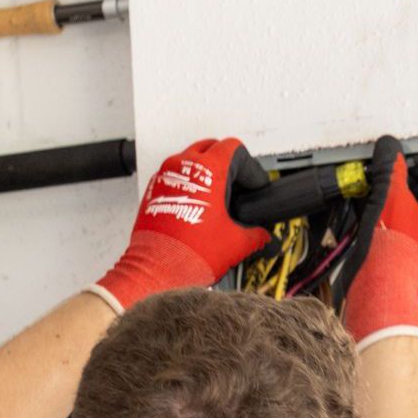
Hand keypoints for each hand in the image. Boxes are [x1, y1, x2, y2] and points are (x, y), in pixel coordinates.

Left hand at [92, 137, 272, 312]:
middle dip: (227, 164)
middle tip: (236, 187)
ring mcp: (166, 174)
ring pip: (190, 159)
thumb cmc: (189, 254)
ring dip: (205, 172)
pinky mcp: (154, 189)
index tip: (253, 185)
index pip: (235, 149)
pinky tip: (195, 208)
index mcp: (209, 169)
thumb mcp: (235, 244)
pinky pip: (174, 176)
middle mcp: (185, 164)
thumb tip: (263, 237)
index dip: (249, 168)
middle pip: (211, 147)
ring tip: (214, 199)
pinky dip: (186, 184)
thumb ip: (256, 236)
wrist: (156, 270)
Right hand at [337, 138, 417, 347]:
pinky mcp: (407, 263)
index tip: (410, 159)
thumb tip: (389, 149)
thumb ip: (390, 167)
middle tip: (390, 173)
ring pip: (413, 216)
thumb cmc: (396, 252)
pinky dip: (387, 218)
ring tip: (376, 189)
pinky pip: (401, 232)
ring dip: (394, 201)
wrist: (380, 290)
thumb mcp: (391, 195)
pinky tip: (369, 210)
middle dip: (407, 183)